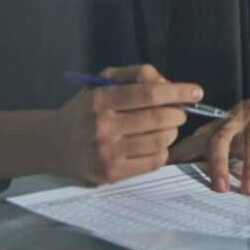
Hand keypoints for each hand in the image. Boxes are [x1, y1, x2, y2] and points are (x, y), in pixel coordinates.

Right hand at [48, 65, 202, 184]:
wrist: (52, 143)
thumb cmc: (87, 109)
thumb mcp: (103, 82)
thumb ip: (137, 76)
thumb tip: (172, 85)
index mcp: (100, 99)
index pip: (148, 94)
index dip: (178, 91)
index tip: (197, 92)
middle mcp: (102, 126)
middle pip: (160, 119)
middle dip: (179, 113)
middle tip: (178, 112)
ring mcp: (106, 152)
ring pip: (161, 141)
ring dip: (172, 132)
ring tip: (164, 127)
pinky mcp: (111, 173)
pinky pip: (154, 161)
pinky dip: (162, 151)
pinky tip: (153, 144)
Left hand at [178, 85, 249, 193]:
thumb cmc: (246, 122)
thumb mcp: (222, 127)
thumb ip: (200, 145)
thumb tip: (170, 165)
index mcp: (216, 127)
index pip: (194, 142)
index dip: (182, 156)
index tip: (170, 176)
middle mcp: (234, 126)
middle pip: (221, 142)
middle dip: (218, 164)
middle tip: (219, 188)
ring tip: (248, 191)